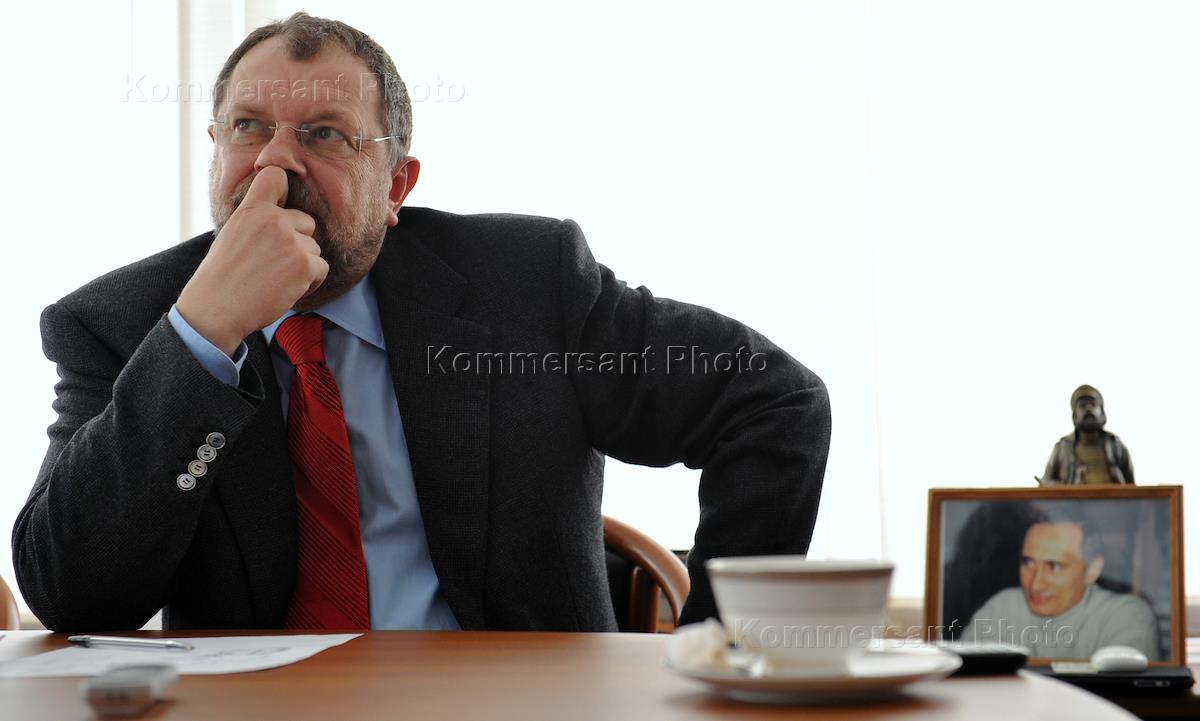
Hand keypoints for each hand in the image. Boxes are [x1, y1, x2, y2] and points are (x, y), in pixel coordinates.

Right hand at [176, 166, 327, 355]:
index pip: (275, 176)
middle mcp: (273, 219)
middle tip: (275, 264)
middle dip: (298, 242)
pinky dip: (311, 282)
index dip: (284, 189)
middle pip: (307, 222)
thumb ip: (257, 221)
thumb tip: (284, 219)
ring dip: (303, 265)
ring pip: (314, 248)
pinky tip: (288, 289)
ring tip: (277, 279)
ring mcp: (291, 241)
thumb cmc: (222, 277)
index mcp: (252, 209)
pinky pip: (322, 268)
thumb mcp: (233, 234)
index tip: (282, 204)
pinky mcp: (305, 263)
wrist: (217, 308)